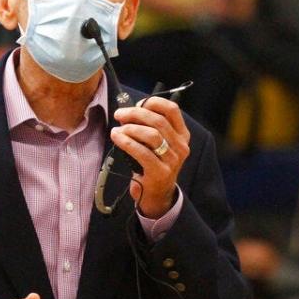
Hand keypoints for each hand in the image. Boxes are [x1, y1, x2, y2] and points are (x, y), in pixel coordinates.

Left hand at [111, 96, 190, 218]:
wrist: (157, 195)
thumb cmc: (153, 164)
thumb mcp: (158, 144)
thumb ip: (150, 127)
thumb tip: (129, 111)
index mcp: (182, 135)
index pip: (172, 110)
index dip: (153, 103)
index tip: (137, 104)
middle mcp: (181, 146)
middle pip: (158, 120)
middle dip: (135, 114)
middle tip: (120, 114)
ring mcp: (172, 160)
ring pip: (151, 135)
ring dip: (130, 128)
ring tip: (117, 130)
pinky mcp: (160, 172)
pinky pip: (142, 152)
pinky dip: (126, 142)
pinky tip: (117, 138)